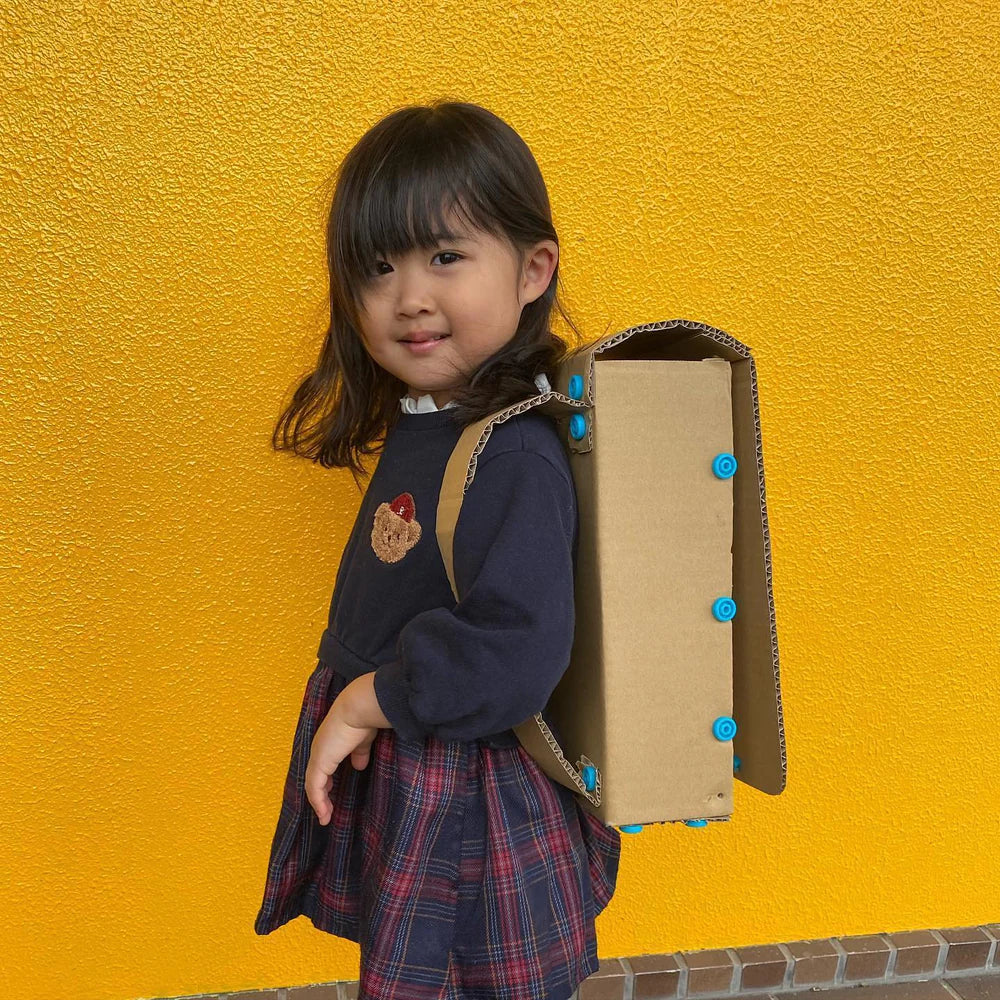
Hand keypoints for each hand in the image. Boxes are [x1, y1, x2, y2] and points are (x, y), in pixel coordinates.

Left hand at [305, 696, 378, 825]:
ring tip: (325, 817)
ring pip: (313, 785)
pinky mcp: (319, 764)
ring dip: (319, 803)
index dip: (326, 780)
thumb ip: (359, 753)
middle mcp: (319, 749)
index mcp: (328, 742)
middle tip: (326, 811)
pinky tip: (324, 814)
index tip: (332, 792)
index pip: (322, 766)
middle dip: (321, 795)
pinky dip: (318, 802)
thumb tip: (359, 766)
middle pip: (315, 777)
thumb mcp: (363, 740)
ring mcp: (318, 757)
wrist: (358, 708)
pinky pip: (314, 788)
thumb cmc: (363, 719)